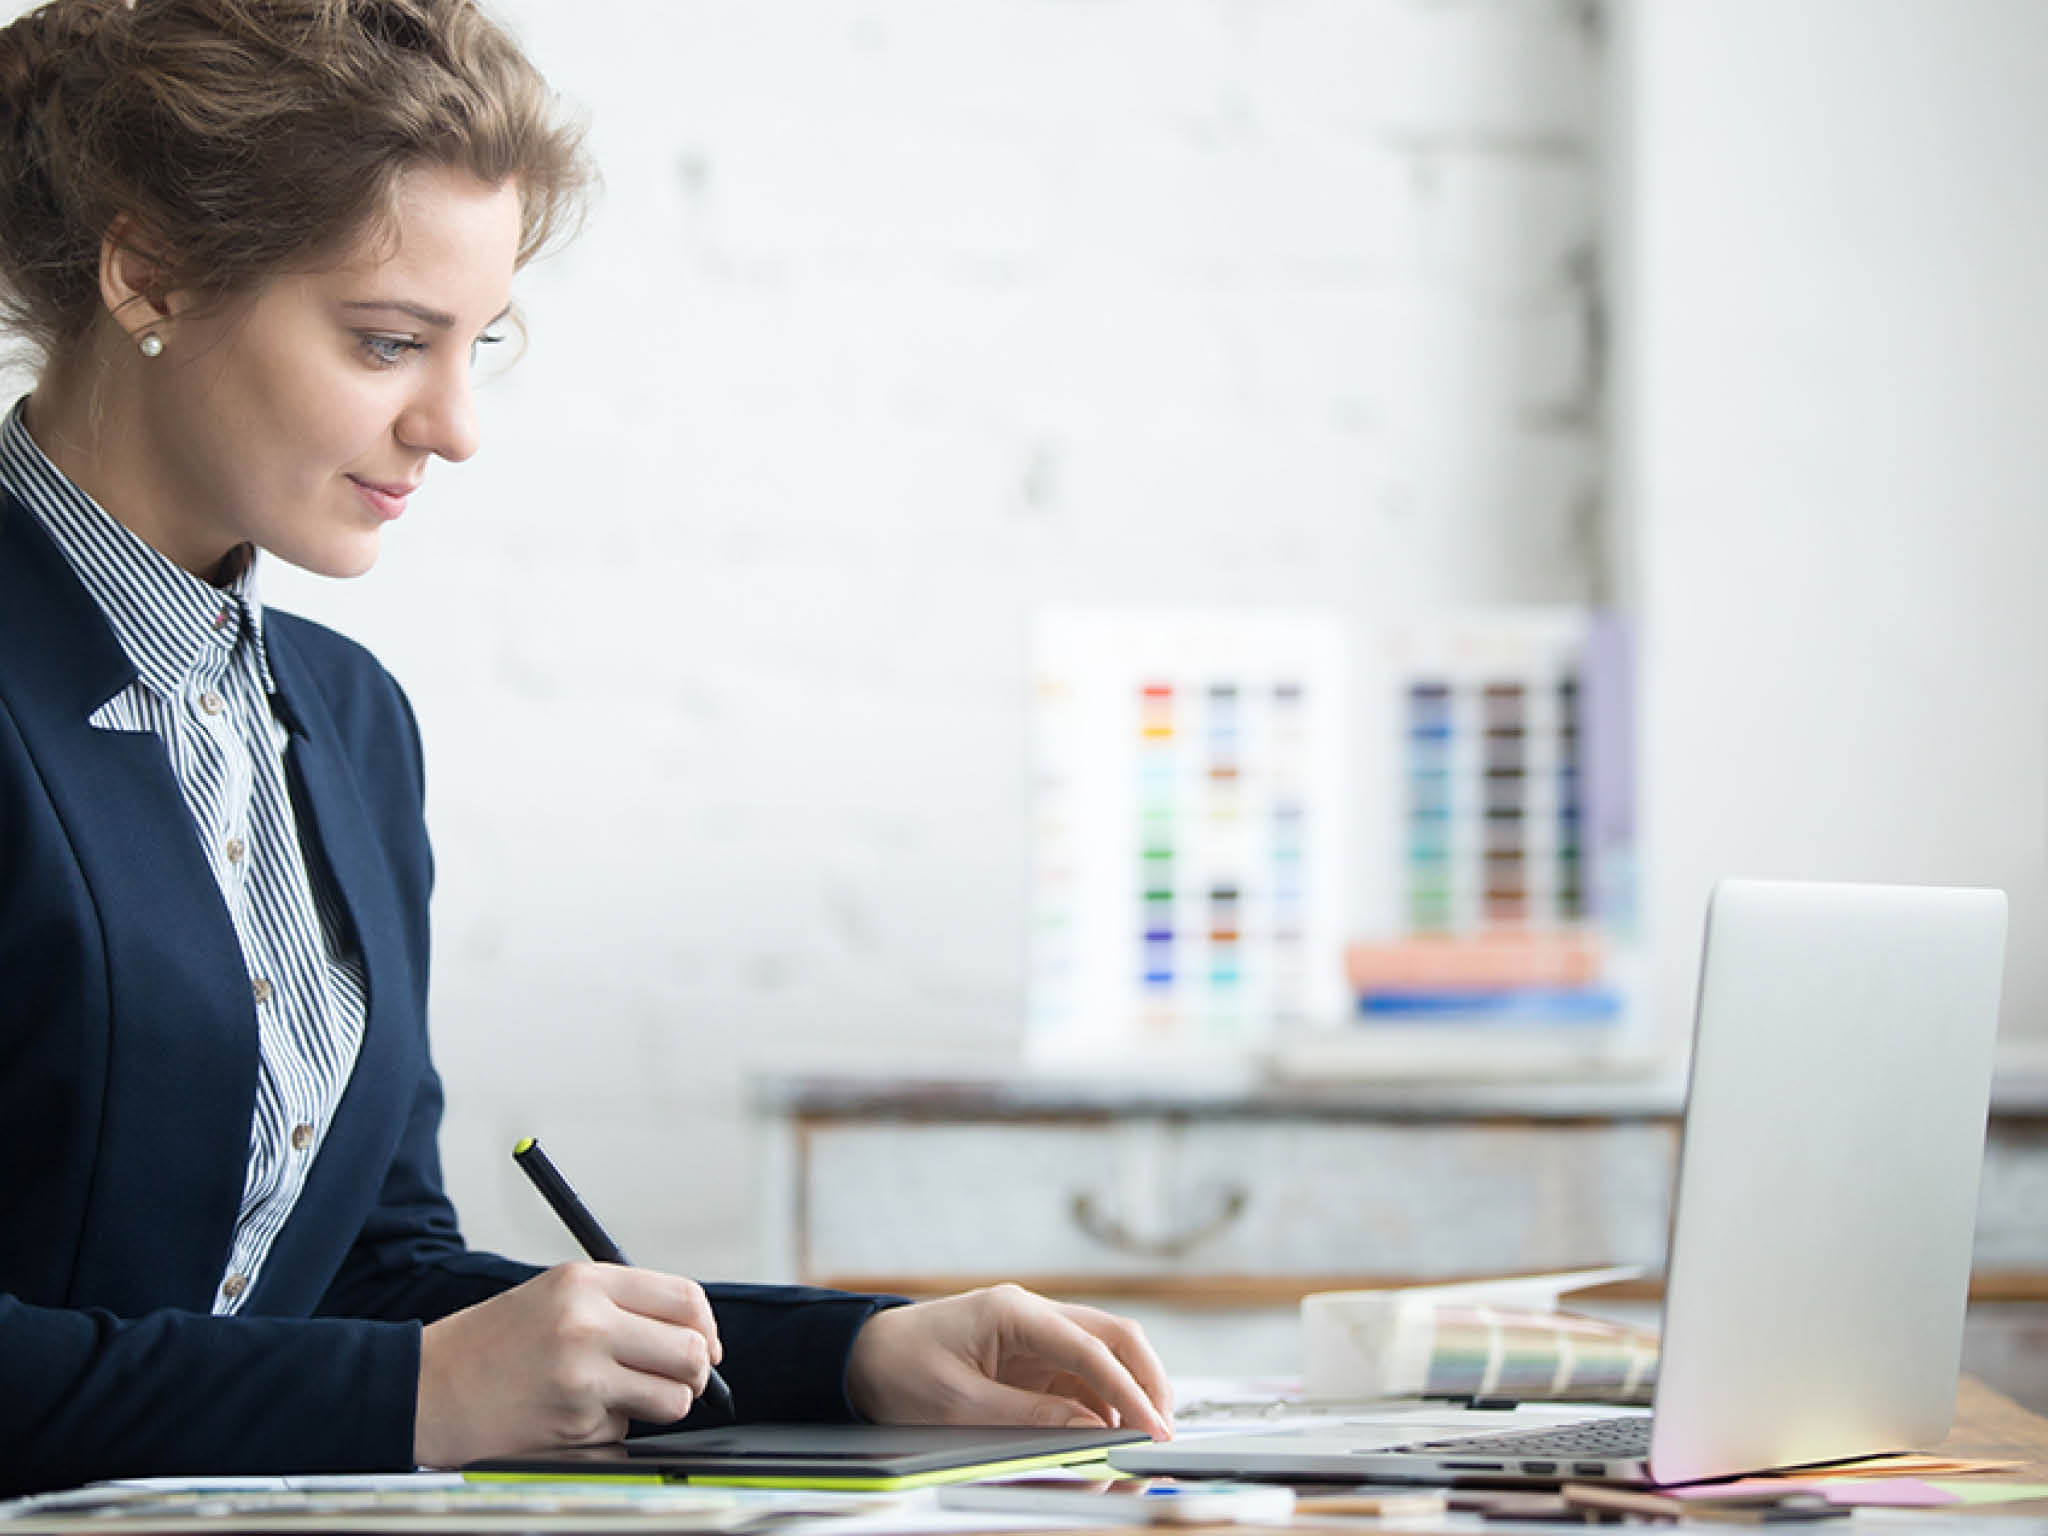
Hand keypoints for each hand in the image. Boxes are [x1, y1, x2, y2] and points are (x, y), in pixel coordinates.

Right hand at [413, 1262, 721, 1468]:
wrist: (423, 1390)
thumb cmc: (491, 1343)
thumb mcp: (554, 1294)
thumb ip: (621, 1304)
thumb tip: (693, 1333)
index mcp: (584, 1282)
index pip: (685, 1298)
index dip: (706, 1327)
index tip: (706, 1345)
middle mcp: (586, 1325)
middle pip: (690, 1351)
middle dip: (696, 1373)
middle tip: (679, 1381)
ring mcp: (581, 1379)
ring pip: (671, 1399)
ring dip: (658, 1405)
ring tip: (620, 1398)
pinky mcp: (573, 1427)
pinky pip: (624, 1432)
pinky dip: (608, 1431)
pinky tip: (569, 1416)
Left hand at [844, 1283, 1172, 1439]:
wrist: (859, 1358)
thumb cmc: (899, 1371)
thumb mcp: (958, 1405)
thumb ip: (1029, 1419)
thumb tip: (1093, 1431)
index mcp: (1015, 1312)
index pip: (1092, 1349)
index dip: (1129, 1393)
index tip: (1153, 1432)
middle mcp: (1034, 1315)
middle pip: (1116, 1340)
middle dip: (1147, 1384)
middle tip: (1162, 1435)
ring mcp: (1036, 1336)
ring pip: (1105, 1360)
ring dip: (1126, 1399)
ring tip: (1134, 1447)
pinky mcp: (1031, 1360)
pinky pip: (1081, 1380)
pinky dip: (1100, 1408)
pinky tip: (1103, 1440)